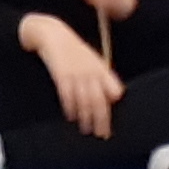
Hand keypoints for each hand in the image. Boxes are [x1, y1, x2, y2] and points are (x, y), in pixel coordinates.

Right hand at [21, 15, 122, 138]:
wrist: (54, 34)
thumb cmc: (74, 49)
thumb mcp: (92, 59)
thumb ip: (102, 76)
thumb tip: (114, 97)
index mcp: (101, 68)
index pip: (114, 90)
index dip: (113, 103)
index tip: (112, 117)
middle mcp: (91, 72)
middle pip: (100, 100)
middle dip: (102, 120)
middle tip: (102, 133)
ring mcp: (77, 74)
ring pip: (84, 101)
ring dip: (86, 118)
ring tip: (86, 129)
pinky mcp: (62, 75)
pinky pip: (68, 96)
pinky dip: (70, 108)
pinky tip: (71, 117)